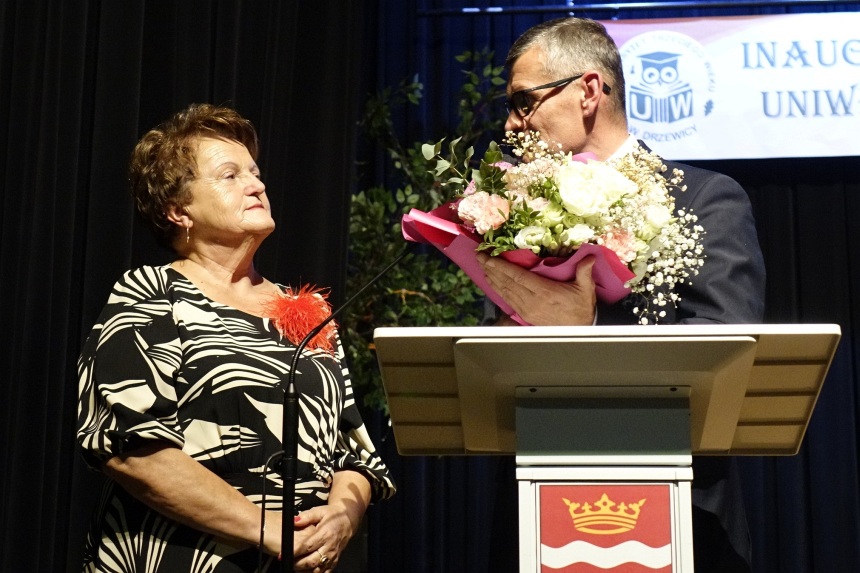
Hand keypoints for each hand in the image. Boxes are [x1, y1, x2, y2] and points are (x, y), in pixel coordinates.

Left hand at [291, 504, 355, 571]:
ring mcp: (333, 556)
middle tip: (287, 561)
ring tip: (294, 567)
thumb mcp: (319, 511)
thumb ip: (306, 516)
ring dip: (304, 571)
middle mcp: (329, 547)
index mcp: (325, 534)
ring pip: (317, 570)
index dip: (294, 551)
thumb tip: (294, 520)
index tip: (282, 554)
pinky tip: (306, 571)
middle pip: (311, 561)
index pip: (307, 546)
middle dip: (297, 564)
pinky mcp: (335, 561)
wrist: (348, 521)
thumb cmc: (333, 516)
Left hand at [478, 252, 596, 325]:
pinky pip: (507, 300)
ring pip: (504, 291)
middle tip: (478, 256)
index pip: (517, 277)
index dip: (501, 267)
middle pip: (506, 282)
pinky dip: (497, 290)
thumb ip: (584, 272)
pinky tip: (491, 282)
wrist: (579, 330)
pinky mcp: (525, 314)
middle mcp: (532, 301)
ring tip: (481, 266)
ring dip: (491, 278)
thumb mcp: (585, 289)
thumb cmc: (581, 308)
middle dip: (490, 269)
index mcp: (544, 292)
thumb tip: (589, 257)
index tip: (489, 257)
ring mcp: (527, 309)